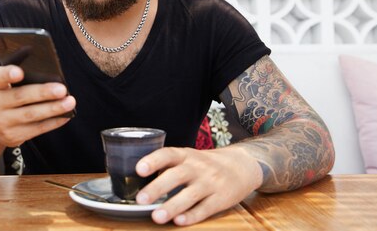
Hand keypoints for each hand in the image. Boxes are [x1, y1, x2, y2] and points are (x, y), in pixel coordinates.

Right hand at [0, 65, 75, 146]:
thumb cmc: (8, 97)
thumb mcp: (7, 86)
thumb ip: (24, 79)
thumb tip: (53, 77)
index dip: (8, 74)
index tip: (20, 72)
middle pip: (20, 97)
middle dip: (43, 93)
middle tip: (62, 89)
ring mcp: (3, 122)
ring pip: (31, 115)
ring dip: (53, 108)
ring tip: (70, 102)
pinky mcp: (13, 136)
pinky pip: (37, 129)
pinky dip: (53, 122)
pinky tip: (65, 115)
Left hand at [135, 146, 262, 225]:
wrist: (241, 166)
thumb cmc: (204, 164)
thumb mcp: (188, 157)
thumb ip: (167, 166)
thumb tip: (135, 180)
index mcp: (185, 155)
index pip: (167, 154)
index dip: (153, 161)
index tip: (138, 169)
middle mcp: (197, 167)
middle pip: (176, 176)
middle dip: (158, 187)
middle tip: (140, 200)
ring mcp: (210, 183)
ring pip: (190, 195)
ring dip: (172, 206)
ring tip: (156, 217)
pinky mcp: (221, 199)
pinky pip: (205, 208)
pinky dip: (192, 215)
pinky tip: (179, 221)